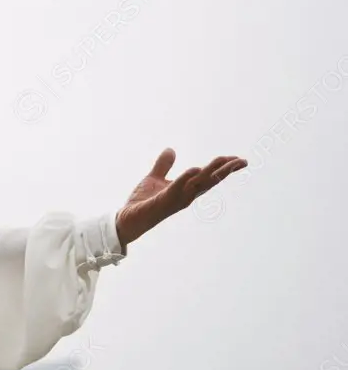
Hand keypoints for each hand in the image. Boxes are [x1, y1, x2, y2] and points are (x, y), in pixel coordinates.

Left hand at [115, 148, 246, 246]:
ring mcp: (174, 200)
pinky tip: (194, 169)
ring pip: (197, 184)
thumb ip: (163, 165)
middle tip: (242, 161)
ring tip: (224, 160)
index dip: (224, 169)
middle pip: (209, 181)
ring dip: (211, 172)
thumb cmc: (142, 202)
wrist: (126, 219)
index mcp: (185, 190)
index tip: (239, 160)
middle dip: (226, 171)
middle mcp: (184, 196)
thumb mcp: (154, 178)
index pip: (209, 177)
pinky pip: (175, 189)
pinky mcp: (161, 202)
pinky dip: (184, 179)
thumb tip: (170, 149)